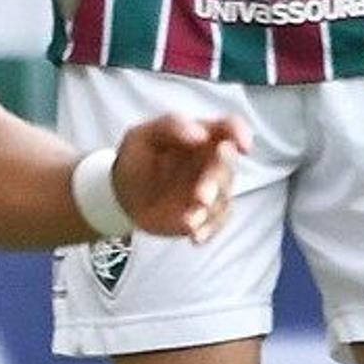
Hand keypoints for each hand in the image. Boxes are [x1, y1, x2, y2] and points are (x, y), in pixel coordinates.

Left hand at [110, 113, 248, 241]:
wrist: (122, 195)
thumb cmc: (136, 158)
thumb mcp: (143, 136)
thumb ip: (171, 126)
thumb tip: (200, 133)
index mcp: (202, 137)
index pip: (230, 128)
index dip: (240, 133)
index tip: (241, 145)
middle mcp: (211, 162)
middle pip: (227, 167)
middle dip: (217, 180)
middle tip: (200, 195)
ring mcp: (211, 189)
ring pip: (223, 198)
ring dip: (210, 210)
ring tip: (189, 220)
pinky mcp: (206, 213)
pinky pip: (216, 222)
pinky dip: (208, 230)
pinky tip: (195, 236)